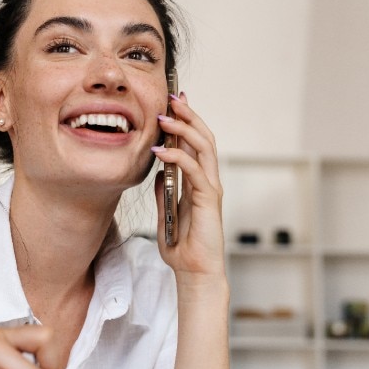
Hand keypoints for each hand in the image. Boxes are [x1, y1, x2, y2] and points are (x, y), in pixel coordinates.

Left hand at [152, 93, 225, 286]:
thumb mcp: (166, 214)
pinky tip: (160, 150)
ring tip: (165, 116)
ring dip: (184, 128)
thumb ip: (164, 192)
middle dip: (188, 114)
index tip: (172, 102)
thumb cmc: (182, 247)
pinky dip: (177, 157)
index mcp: (198, 182)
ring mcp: (210, 188)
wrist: (194, 272)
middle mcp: (208, 181)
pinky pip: (194, 170)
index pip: (195, 143)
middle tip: (172, 96)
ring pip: (203, 147)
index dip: (186, 121)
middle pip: (203, 137)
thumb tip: (157, 172)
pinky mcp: (209, 199)